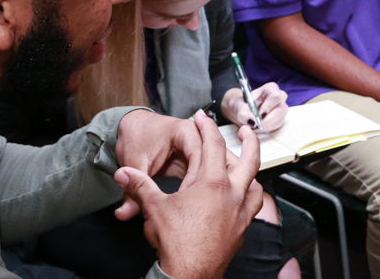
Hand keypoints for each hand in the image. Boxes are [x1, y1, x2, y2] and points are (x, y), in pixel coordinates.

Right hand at [115, 111, 263, 278]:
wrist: (190, 275)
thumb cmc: (176, 242)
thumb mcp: (155, 209)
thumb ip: (140, 186)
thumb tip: (122, 173)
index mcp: (213, 183)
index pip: (213, 144)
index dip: (206, 126)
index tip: (202, 116)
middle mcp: (233, 194)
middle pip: (251, 158)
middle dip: (249, 139)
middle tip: (246, 128)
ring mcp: (241, 212)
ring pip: (257, 183)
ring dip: (253, 171)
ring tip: (247, 165)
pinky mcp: (243, 229)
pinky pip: (254, 206)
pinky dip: (251, 197)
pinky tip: (243, 199)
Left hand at [116, 110, 204, 220]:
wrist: (132, 128)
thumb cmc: (134, 137)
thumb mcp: (133, 161)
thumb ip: (132, 188)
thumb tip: (124, 213)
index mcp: (185, 131)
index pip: (199, 154)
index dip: (193, 177)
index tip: (183, 198)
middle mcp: (196, 138)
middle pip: (210, 162)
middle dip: (203, 185)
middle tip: (195, 209)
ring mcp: (196, 150)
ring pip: (208, 171)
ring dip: (202, 190)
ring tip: (195, 211)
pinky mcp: (192, 162)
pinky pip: (200, 176)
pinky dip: (196, 190)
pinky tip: (193, 208)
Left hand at [221, 83, 288, 132]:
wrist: (243, 110)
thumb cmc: (242, 105)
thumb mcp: (239, 107)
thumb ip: (243, 113)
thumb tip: (252, 121)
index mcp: (271, 88)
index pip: (275, 96)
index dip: (268, 106)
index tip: (258, 115)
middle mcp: (280, 97)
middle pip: (279, 110)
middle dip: (265, 121)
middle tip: (253, 125)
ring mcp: (283, 108)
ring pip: (278, 120)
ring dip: (265, 126)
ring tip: (253, 126)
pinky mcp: (281, 118)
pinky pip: (277, 126)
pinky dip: (266, 129)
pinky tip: (258, 127)